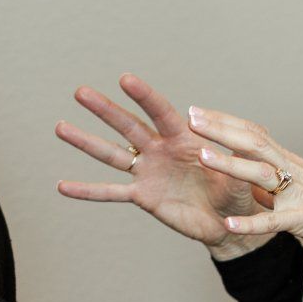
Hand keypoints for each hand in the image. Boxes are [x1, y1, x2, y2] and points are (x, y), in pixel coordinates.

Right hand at [56, 74, 266, 256]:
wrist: (230, 222)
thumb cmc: (239, 192)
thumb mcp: (242, 173)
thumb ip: (230, 161)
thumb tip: (214, 151)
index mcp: (185, 137)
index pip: (161, 112)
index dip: (144, 96)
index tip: (126, 79)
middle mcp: (161, 150)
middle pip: (128, 126)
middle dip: (105, 110)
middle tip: (80, 92)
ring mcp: (148, 172)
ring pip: (112, 154)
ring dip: (85, 142)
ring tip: (60, 127)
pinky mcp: (143, 197)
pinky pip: (111, 192)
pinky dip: (87, 190)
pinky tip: (62, 186)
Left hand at [185, 105, 302, 293]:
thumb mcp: (301, 188)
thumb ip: (274, 180)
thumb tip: (246, 171)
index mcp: (290, 163)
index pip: (253, 134)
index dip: (225, 122)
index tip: (197, 112)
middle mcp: (294, 171)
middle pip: (253, 142)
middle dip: (220, 130)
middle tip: (191, 118)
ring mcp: (299, 195)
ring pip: (261, 174)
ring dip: (230, 165)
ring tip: (201, 157)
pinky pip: (274, 222)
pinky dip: (250, 223)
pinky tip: (228, 224)